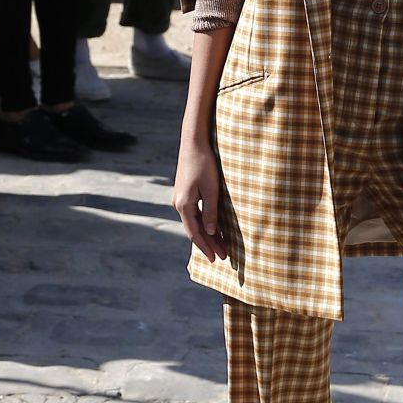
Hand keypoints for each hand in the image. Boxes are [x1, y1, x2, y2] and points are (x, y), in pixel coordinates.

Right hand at [173, 132, 226, 261]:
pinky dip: (205, 224)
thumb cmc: (204, 164)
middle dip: (209, 245)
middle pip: (194, 231)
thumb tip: (210, 232)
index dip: (206, 247)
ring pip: (195, 223)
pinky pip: (195, 214)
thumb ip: (210, 212)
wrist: (193, 143)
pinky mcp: (185, 193)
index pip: (195, 234)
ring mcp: (181, 199)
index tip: (216, 259)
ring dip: (208, 235)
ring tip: (221, 246)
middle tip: (223, 257)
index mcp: (184, 206)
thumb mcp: (211, 190)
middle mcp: (179, 204)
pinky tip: (214, 229)